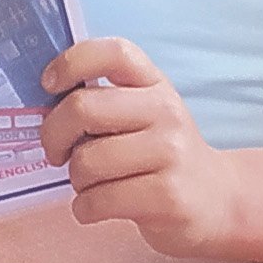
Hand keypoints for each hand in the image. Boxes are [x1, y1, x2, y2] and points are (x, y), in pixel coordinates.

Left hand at [40, 38, 245, 255]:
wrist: (217, 200)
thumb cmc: (163, 156)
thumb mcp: (146, 115)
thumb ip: (106, 101)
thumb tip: (45, 104)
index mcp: (155, 85)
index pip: (114, 53)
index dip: (72, 62)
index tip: (49, 85)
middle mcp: (166, 112)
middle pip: (82, 108)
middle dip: (52, 136)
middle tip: (55, 152)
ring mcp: (170, 153)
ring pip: (85, 162)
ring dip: (75, 181)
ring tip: (92, 185)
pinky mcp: (167, 196)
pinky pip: (97, 201)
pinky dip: (85, 210)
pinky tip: (98, 208)